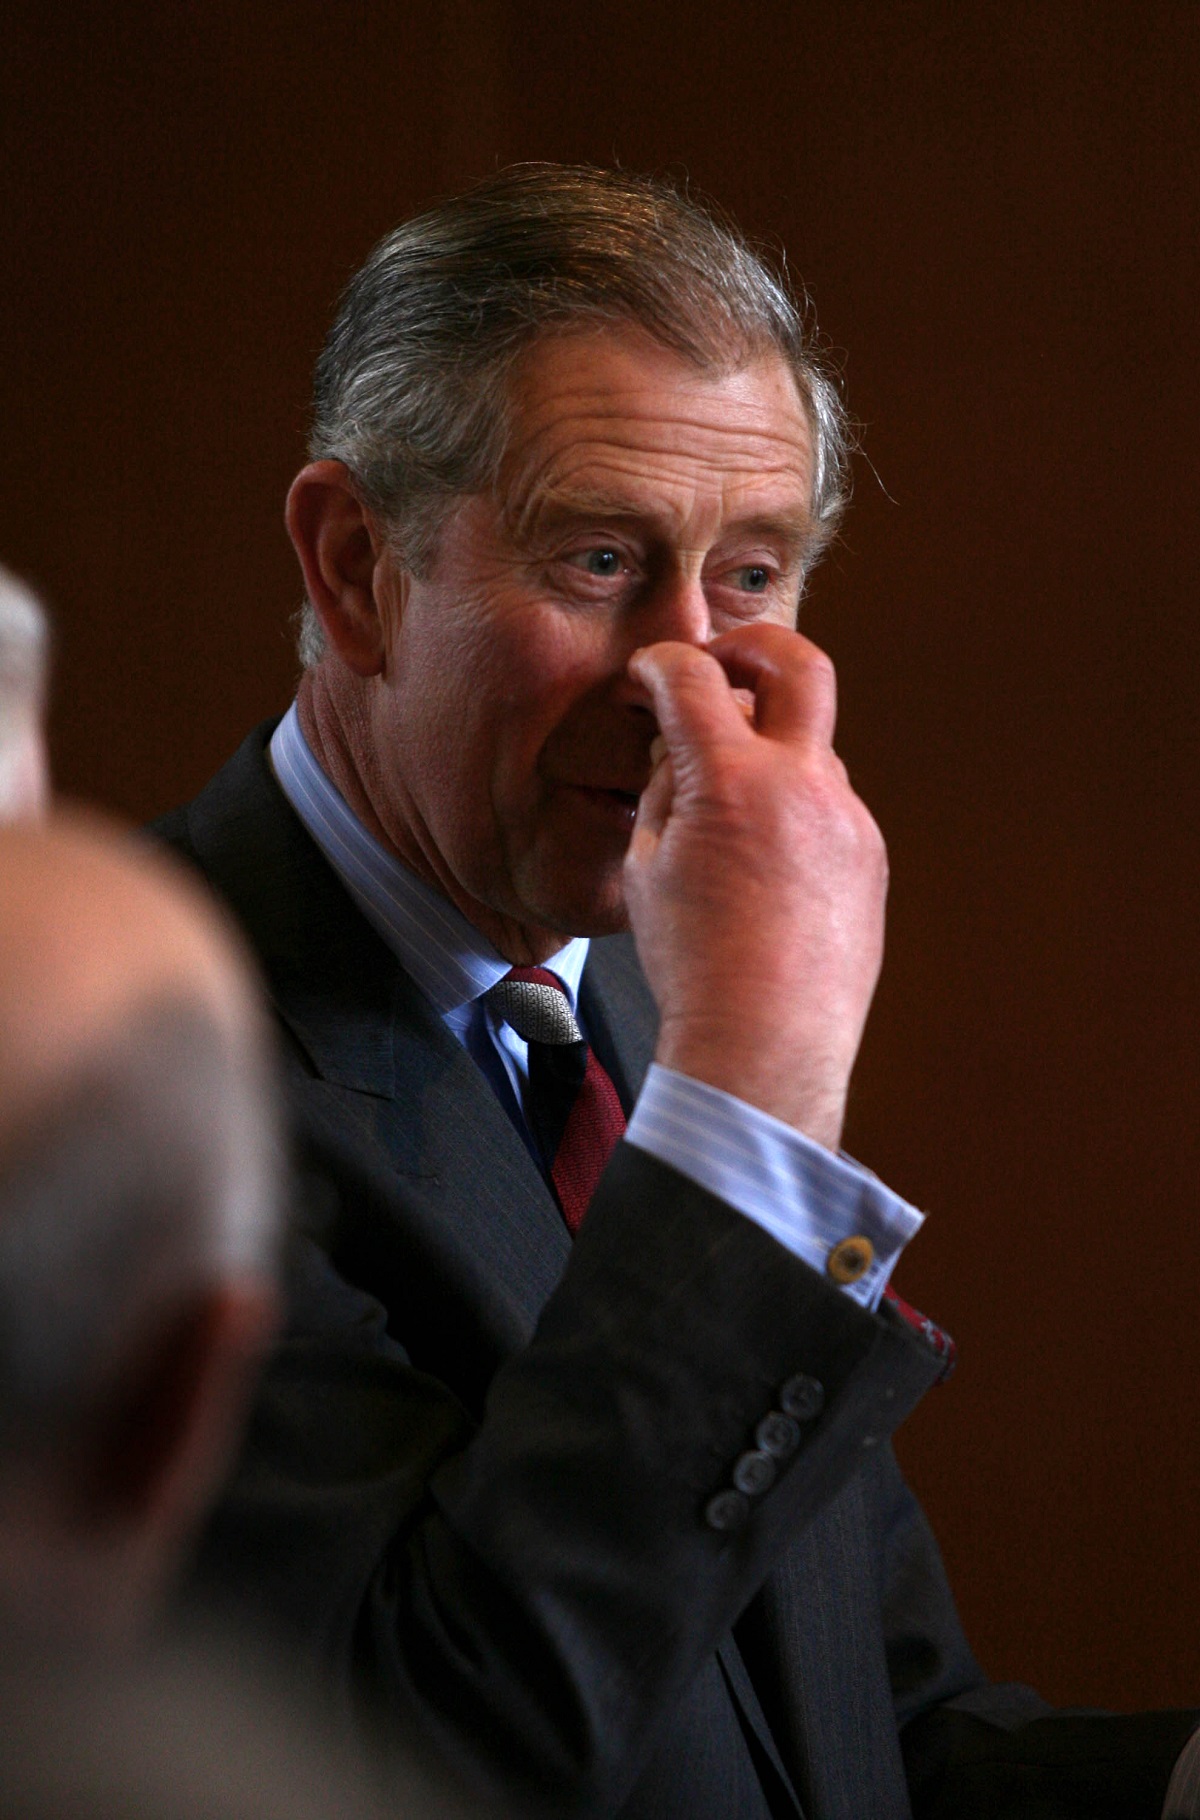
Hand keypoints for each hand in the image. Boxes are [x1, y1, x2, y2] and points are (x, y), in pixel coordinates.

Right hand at [624, 625, 886, 1149]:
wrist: (764, 1045)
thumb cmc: (691, 963)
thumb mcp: (647, 864)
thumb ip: (665, 786)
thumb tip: (683, 746)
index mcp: (732, 779)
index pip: (693, 678)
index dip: (659, 664)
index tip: (647, 675)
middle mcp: (802, 783)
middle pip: (797, 662)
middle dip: (752, 647)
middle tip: (720, 665)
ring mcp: (847, 818)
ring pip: (810, 748)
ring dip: (768, 752)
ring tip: (724, 807)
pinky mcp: (869, 856)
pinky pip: (827, 808)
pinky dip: (791, 811)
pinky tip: (761, 867)